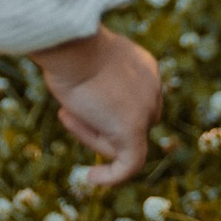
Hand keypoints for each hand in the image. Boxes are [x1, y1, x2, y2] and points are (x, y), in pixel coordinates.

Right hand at [36, 26, 162, 191]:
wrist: (71, 42)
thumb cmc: (67, 46)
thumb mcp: (83, 58)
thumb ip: (90, 75)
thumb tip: (73, 81)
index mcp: (144, 69)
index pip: (132, 103)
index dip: (102, 112)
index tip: (73, 106)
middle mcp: (153, 89)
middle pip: (131, 124)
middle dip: (98, 126)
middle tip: (67, 113)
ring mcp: (146, 110)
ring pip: (124, 142)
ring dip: (91, 136)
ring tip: (66, 114)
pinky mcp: (134, 129)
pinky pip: (130, 164)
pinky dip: (112, 176)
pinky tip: (92, 178)